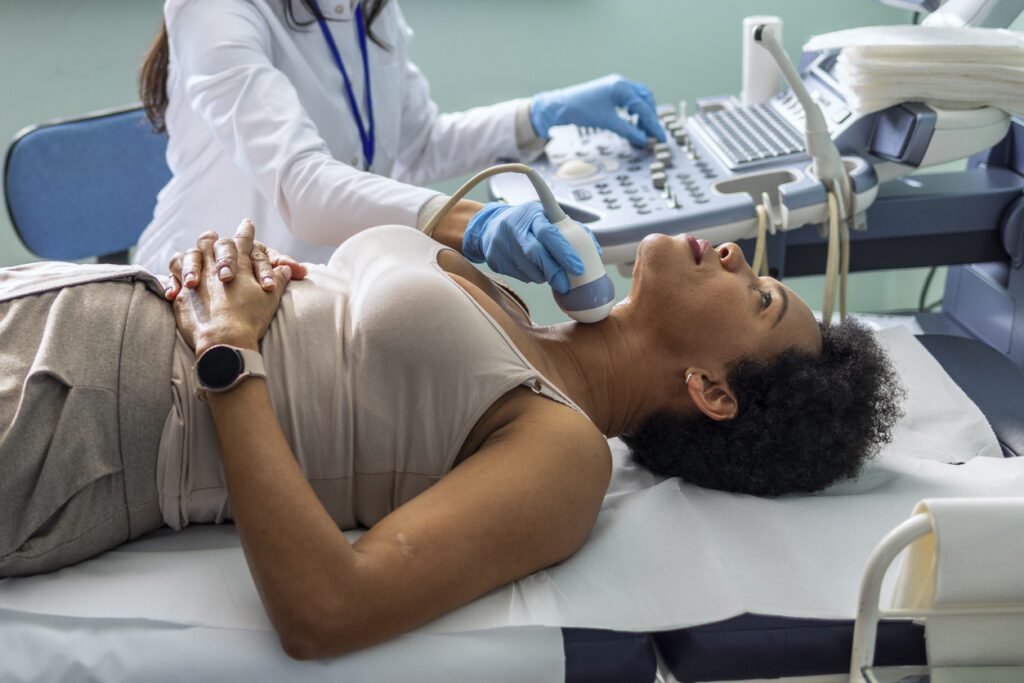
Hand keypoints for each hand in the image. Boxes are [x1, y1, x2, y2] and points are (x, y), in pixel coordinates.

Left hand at [170, 219, 293, 355]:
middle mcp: (214, 264)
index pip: (244, 239)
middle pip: (210, 241)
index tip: (246, 224)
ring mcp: (196, 276)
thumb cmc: (250, 318)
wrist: (225, 339)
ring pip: (188, 255)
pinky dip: (174, 282)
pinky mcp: (181, 293)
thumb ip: (280, 279)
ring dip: (191, 259)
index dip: (246, 231)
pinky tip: (176, 290)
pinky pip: (172, 279)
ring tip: (194, 268)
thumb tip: (287, 269)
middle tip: (213, 239)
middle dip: (212, 240)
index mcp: (238, 261)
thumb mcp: (271, 297)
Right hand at [462, 201, 600, 293]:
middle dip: (555, 272)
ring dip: (543, 276)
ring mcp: (501, 243)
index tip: (579, 269)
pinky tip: (532, 270)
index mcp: (533, 214)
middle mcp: (515, 227)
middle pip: (537, 254)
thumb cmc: (529, 224)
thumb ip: (573, 232)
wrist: (490, 226)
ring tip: (548, 273)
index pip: (550, 233)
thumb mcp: (547, 219)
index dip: (565, 252)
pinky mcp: (494, 259)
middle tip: (566, 285)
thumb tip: (596, 252)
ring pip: (528, 269)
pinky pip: (519, 276)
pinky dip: (531, 277)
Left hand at [530, 74, 664, 146]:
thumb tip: (644, 140)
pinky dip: (634, 110)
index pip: (644, 107)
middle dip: (650, 116)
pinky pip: (629, 99)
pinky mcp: (611, 90)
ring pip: (638, 98)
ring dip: (642, 113)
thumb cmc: (581, 111)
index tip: (660, 137)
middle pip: (646, 98)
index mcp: (622, 87)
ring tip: (641, 130)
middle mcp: (621, 83)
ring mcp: (616, 85)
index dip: (653, 124)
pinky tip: (632, 121)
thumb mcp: (607, 122)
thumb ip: (628, 130)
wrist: (561, 105)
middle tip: (651, 134)